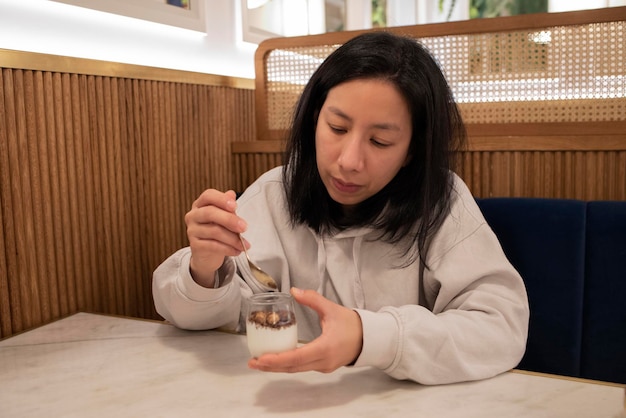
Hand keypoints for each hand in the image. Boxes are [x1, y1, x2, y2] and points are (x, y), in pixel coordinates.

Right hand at [185, 189, 246, 286]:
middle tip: (244, 227)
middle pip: (210, 213)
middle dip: (230, 220)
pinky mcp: (194, 245)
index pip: (208, 196)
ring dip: (233, 239)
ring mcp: (192, 230)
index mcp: (201, 204)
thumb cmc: (218, 230)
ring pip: (214, 231)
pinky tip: (237, 251)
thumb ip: (228, 208)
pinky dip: (228, 248)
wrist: (207, 254)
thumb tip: (231, 194)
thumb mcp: (225, 218)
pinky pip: (213, 245)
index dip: (221, 199)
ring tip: (244, 244)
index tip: (235, 206)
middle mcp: (193, 215)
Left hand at [248, 287, 362, 373]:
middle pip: (292, 367)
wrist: (369, 338)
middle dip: (271, 366)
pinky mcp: (323, 367)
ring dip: (277, 367)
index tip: (261, 358)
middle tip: (252, 362)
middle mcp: (323, 361)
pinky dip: (287, 365)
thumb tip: (294, 290)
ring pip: (296, 369)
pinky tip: (276, 360)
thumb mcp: (332, 309)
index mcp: (325, 347)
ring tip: (259, 362)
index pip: (297, 357)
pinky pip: (301, 368)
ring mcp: (323, 366)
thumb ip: (313, 299)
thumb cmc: (351, 324)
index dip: (277, 359)